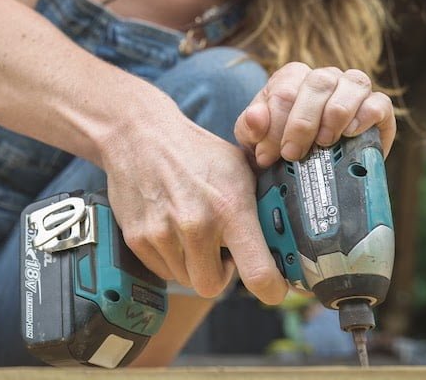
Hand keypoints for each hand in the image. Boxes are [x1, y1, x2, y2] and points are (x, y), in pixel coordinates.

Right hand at [102, 110, 287, 305]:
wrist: (138, 135)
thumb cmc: (194, 152)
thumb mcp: (240, 168)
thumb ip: (262, 204)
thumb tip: (289, 234)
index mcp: (230, 208)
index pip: (258, 273)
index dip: (271, 289)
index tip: (273, 288)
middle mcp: (196, 226)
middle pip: (213, 286)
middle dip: (220, 274)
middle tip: (221, 251)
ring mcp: (162, 234)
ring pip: (186, 279)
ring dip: (193, 264)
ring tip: (193, 234)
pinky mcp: (137, 239)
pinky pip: (162, 270)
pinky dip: (170, 258)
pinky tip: (172, 231)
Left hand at [233, 63, 395, 167]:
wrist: (306, 167)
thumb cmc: (279, 147)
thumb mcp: (255, 140)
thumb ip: (250, 127)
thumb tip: (255, 116)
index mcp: (292, 77)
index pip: (284, 90)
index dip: (275, 125)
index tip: (269, 155)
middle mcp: (325, 76)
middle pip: (318, 84)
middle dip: (302, 123)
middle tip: (293, 154)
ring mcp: (353, 88)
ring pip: (352, 84)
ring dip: (336, 114)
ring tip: (324, 142)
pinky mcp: (378, 107)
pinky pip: (378, 102)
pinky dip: (365, 116)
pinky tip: (351, 133)